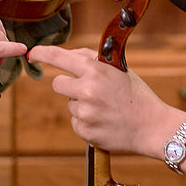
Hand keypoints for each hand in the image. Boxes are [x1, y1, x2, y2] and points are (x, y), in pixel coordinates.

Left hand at [26, 45, 175, 157]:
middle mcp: (87, 90)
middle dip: (68, 85)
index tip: (32, 54)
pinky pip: (76, 123)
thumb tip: (68, 55)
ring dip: (82, 106)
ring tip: (106, 109)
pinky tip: (105, 122)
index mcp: (95, 71)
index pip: (58, 57)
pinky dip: (87, 122)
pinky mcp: (85, 132)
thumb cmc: (136, 95)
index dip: (41, 54)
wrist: (153, 127)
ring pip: (69, 105)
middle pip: (57, 84)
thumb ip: (91, 59)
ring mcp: (85, 113)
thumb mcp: (118, 69)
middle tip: (88, 90)